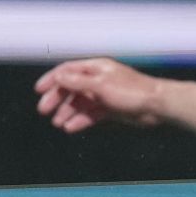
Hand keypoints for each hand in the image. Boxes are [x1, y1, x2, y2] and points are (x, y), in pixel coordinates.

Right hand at [34, 58, 167, 133]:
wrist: (156, 106)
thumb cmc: (133, 91)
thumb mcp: (101, 85)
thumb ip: (78, 81)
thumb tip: (59, 77)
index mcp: (96, 68)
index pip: (67, 71)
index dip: (52, 80)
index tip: (39, 91)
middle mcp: (98, 80)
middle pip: (70, 88)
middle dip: (56, 99)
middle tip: (44, 110)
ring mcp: (103, 94)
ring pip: (79, 103)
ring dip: (67, 112)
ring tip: (58, 123)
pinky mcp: (109, 108)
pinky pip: (89, 114)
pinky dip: (79, 120)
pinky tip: (71, 128)